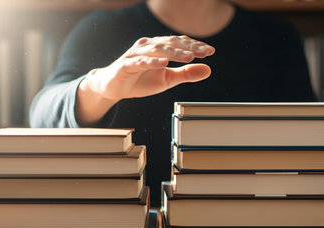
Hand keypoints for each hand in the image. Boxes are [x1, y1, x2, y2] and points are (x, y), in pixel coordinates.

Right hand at [80, 35, 214, 100]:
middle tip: (204, 52)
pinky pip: (139, 61)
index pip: (180, 43)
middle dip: (188, 48)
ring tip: (188, 57)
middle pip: (171, 43)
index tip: (210, 51)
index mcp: (159, 47)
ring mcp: (136, 54)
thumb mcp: (168, 79)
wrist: (113, 87)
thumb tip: (208, 69)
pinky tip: (162, 63)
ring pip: (157, 50)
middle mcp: (148, 46)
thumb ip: (186, 73)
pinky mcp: (125, 65)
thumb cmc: (141, 80)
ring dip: (173, 53)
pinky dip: (151, 61)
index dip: (195, 46)